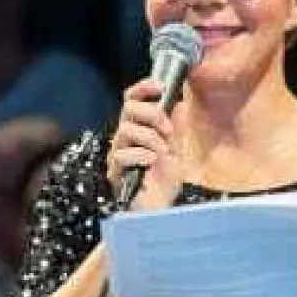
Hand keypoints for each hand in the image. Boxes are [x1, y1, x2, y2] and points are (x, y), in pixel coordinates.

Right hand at [104, 77, 183, 211]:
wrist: (158, 209)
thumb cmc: (164, 182)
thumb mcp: (178, 150)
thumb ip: (177, 128)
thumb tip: (180, 104)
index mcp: (138, 128)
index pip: (132, 99)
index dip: (143, 88)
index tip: (160, 87)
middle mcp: (125, 138)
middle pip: (128, 109)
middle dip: (151, 114)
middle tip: (167, 130)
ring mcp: (118, 153)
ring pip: (126, 130)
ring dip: (150, 138)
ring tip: (162, 152)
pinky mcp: (115, 171)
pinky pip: (122, 154)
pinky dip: (142, 156)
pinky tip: (151, 163)